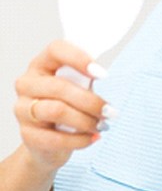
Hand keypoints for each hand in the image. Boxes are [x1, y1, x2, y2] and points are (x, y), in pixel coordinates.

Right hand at [13, 40, 112, 171]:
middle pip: (60, 87)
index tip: (103, 74)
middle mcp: (28, 83)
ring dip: (86, 120)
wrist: (49, 141)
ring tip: (102, 125)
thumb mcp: (79, 84)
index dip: (80, 59)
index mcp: (42, 63)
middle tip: (110, 111)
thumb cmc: (69, 103)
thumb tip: (105, 73)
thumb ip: (88, 75)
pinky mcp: (26, 135)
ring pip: (57, 111)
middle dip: (91, 101)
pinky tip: (93, 137)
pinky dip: (79, 139)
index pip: (56, 49)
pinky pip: (55, 138)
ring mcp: (23, 109)